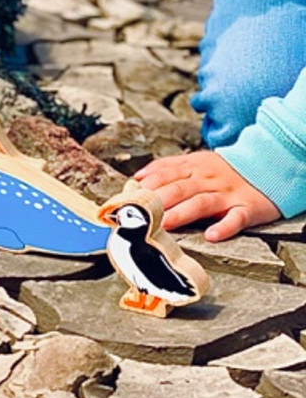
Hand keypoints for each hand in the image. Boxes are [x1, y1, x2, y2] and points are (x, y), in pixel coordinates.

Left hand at [134, 150, 279, 241]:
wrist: (268, 166)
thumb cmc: (224, 169)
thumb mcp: (196, 161)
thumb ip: (168, 167)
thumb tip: (138, 177)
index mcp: (194, 166)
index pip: (166, 173)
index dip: (147, 184)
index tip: (129, 196)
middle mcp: (209, 179)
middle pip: (180, 188)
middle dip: (159, 200)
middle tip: (141, 214)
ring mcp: (228, 193)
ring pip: (202, 203)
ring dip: (182, 213)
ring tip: (165, 224)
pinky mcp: (248, 208)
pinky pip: (236, 218)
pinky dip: (224, 227)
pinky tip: (212, 236)